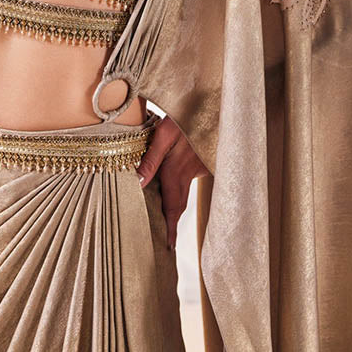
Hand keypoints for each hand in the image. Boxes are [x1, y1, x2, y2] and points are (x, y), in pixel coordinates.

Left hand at [136, 114, 210, 251]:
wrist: (213, 104)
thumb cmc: (185, 116)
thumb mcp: (165, 134)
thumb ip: (151, 159)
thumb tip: (138, 184)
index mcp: (177, 171)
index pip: (172, 206)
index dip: (170, 228)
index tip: (168, 246)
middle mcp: (189, 174)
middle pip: (179, 205)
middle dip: (172, 223)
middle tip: (168, 241)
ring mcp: (199, 168)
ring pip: (184, 192)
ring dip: (176, 206)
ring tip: (166, 219)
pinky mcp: (204, 160)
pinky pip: (190, 181)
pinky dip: (181, 190)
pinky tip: (174, 186)